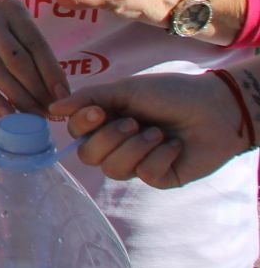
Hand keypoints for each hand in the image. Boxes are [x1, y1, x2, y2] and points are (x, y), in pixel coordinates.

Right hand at [0, 0, 67, 116]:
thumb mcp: (15, 21)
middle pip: (17, 61)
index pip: (36, 44)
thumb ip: (33, 46)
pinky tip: (9, 114)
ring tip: (35, 114)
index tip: (63, 95)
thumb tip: (56, 88)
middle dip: (37, 89)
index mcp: (11, 9)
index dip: (51, 73)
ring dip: (20, 98)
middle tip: (51, 110)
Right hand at [49, 72, 249, 189]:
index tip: (99, 112)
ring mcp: (136, 162)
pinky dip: (159, 156)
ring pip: (113, 169)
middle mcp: (116, 143)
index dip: (81, 125)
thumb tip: (52, 108)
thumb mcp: (126, 89)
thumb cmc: (171, 94)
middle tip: (134, 122)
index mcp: (105, 120)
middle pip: (88, 155)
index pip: (75, 132)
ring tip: (158, 133)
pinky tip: (174, 145)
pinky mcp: (159, 177)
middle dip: (110, 139)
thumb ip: (89, 98)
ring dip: (136, 148)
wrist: (214, 109)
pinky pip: (144, 174)